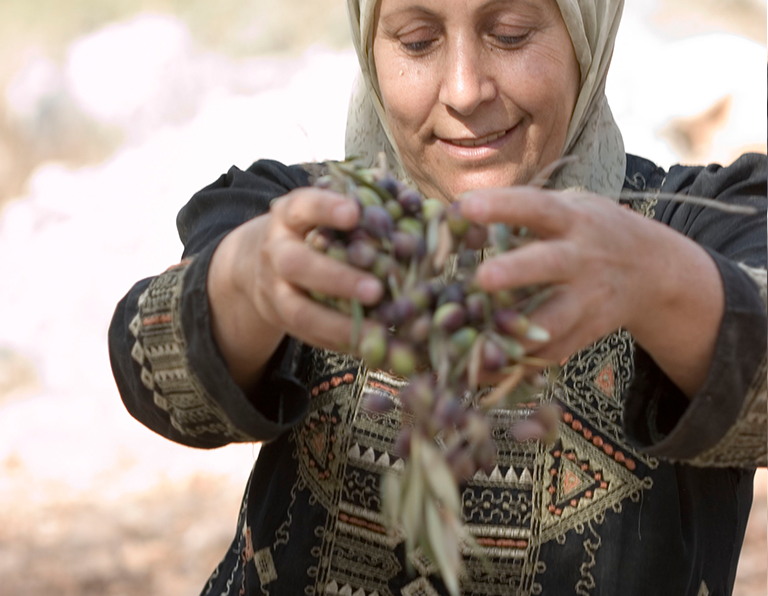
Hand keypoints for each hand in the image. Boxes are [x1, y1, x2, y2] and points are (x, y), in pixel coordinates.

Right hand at [208, 187, 383, 385]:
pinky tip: (375, 348)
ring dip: (340, 324)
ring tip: (380, 333)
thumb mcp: (324, 211)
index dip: (326, 208)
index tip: (354, 212)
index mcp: (289, 216)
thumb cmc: (313, 231)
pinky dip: (343, 344)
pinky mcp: (284, 322)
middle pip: (297, 265)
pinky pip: (311, 338)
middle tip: (376, 290)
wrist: (259, 265)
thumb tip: (414, 202)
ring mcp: (276, 290)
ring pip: (300, 311)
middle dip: (337, 279)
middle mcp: (276, 252)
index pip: (303, 206)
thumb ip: (362, 205)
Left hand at [459, 187, 668, 363]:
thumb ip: (517, 217)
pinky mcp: (586, 332)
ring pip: (552, 320)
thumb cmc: (589, 231)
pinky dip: (517, 364)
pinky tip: (482, 367)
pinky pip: (550, 352)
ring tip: (479, 340)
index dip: (502, 206)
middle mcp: (581, 258)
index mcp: (572, 220)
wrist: (652, 270)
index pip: (536, 208)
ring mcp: (587, 299)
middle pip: (549, 264)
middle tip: (482, 276)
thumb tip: (459, 228)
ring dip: (516, 332)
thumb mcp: (566, 209)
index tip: (465, 208)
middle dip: (516, 271)